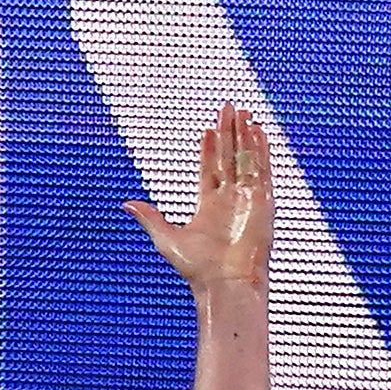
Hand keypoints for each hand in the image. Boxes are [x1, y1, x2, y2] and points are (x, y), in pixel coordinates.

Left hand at [126, 101, 276, 300]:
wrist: (225, 283)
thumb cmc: (197, 268)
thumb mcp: (166, 238)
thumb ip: (150, 217)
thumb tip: (127, 203)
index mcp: (209, 206)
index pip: (210, 169)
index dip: (209, 148)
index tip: (207, 129)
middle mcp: (230, 199)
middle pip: (229, 157)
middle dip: (229, 132)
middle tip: (227, 107)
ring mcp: (248, 198)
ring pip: (246, 158)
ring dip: (245, 134)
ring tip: (242, 111)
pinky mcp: (263, 201)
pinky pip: (261, 169)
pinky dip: (260, 150)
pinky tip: (257, 130)